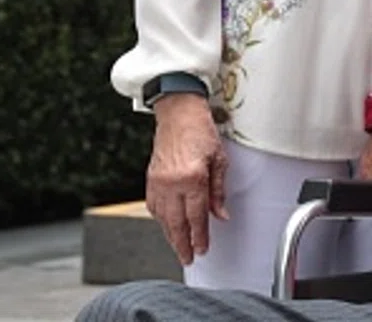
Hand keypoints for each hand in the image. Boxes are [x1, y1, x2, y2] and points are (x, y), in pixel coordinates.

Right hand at [143, 94, 227, 264]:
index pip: (196, 217)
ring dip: (170, 235)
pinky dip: (160, 219)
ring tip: (178, 247)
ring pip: (163, 218)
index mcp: (192, 178)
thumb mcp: (219, 160)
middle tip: (188, 258)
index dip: (200, 236)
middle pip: (176, 223)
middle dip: (183, 244)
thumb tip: (221, 215)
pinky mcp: (150, 178)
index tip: (203, 248)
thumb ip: (218, 191)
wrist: (178, 113)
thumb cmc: (200, 131)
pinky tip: (166, 225)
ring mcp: (158, 182)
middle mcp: (172, 183)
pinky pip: (153, 206)